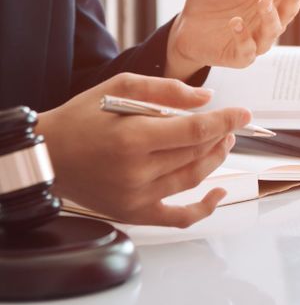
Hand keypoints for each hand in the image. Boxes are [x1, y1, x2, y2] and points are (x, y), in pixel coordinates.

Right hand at [37, 73, 250, 226]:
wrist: (49, 155)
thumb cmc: (83, 117)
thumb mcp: (120, 87)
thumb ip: (166, 90)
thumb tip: (207, 98)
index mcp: (133, 137)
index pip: (195, 130)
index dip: (226, 121)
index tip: (244, 114)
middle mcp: (137, 171)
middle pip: (197, 153)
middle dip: (221, 136)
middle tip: (230, 125)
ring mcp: (136, 197)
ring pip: (193, 178)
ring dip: (215, 159)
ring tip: (223, 143)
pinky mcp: (134, 213)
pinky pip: (178, 217)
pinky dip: (204, 208)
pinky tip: (221, 193)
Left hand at [165, 0, 299, 79]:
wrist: (187, 20)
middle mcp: (268, 19)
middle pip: (291, 11)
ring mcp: (255, 39)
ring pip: (272, 33)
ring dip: (270, 18)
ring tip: (263, 1)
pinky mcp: (237, 54)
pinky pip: (246, 50)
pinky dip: (243, 38)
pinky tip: (235, 23)